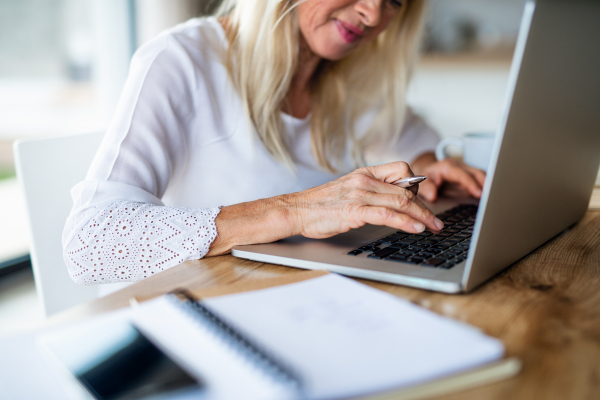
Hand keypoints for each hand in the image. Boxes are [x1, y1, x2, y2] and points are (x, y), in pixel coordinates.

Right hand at [289, 161, 444, 238]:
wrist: (297, 210)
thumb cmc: (321, 204)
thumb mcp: (349, 190)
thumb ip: (370, 191)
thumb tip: (394, 200)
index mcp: (365, 173)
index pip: (402, 169)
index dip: (416, 185)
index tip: (421, 201)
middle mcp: (365, 180)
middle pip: (406, 190)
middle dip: (426, 207)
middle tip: (437, 221)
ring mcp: (360, 194)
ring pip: (401, 202)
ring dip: (423, 216)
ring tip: (435, 226)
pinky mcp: (354, 211)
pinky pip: (387, 214)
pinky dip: (405, 221)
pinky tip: (416, 228)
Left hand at [412, 153, 485, 201]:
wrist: (428, 172)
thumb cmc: (427, 177)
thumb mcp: (422, 182)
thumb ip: (427, 188)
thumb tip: (433, 195)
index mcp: (448, 166)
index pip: (463, 175)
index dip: (472, 184)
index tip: (479, 193)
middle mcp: (460, 167)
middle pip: (477, 173)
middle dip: (486, 184)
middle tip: (492, 197)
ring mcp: (467, 172)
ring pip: (482, 177)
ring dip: (488, 187)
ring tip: (494, 200)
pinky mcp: (470, 179)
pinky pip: (481, 183)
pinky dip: (486, 190)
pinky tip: (490, 199)